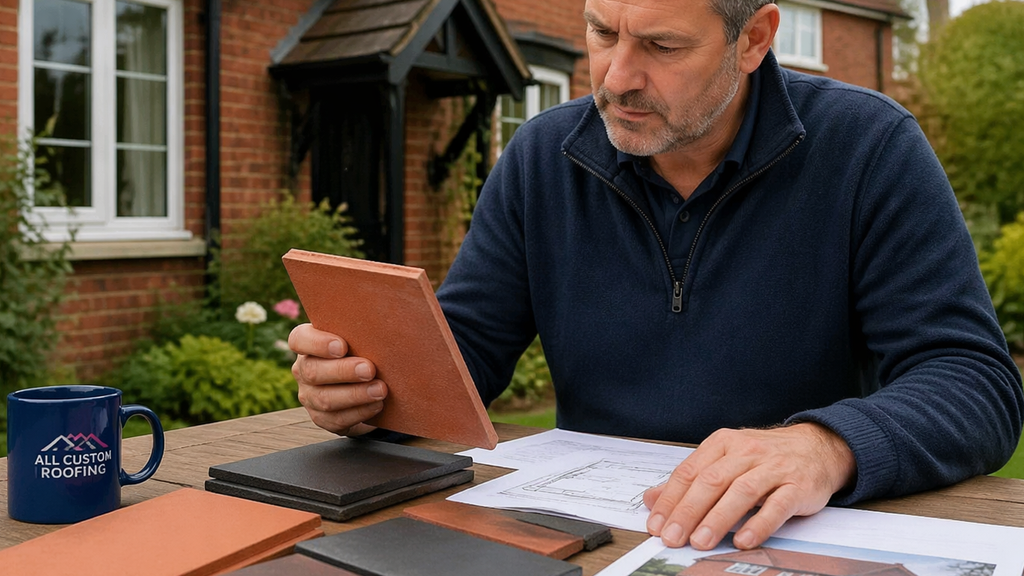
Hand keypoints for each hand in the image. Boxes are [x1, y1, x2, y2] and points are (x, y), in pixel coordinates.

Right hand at [289, 323, 388, 435]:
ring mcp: (310, 396)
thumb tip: (396, 307)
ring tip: (380, 390)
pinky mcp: (322, 418)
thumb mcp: (363, 334)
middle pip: (313, 371)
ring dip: (355, 394)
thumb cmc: (367, 348)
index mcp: (308, 343)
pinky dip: (359, 412)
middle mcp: (304, 369)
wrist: (368, 382)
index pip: (299, 340)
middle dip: (343, 371)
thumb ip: (366, 325)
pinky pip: (336, 419)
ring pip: (325, 399)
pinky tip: (377, 405)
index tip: (342, 346)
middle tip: (370, 369)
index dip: (317, 343)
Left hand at [643, 422, 855, 550]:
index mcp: (723, 444)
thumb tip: (651, 498)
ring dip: (718, 518)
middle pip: (711, 482)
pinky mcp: (798, 485)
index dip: (670, 499)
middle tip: (673, 538)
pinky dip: (759, 524)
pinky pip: (777, 505)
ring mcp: (774, 467)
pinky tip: (743, 540)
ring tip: (701, 541)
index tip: (656, 524)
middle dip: (688, 511)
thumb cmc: (765, 457)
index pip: (689, 472)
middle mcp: (746, 452)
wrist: (818, 448)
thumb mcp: (725, 460)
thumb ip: (690, 479)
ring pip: (741, 492)